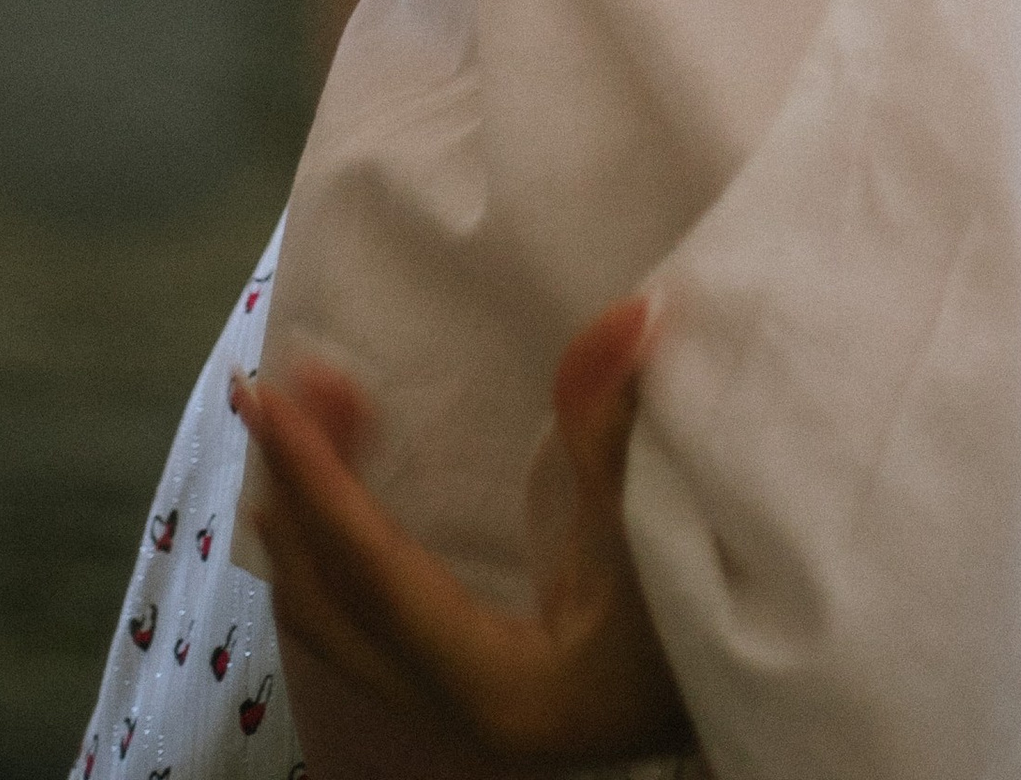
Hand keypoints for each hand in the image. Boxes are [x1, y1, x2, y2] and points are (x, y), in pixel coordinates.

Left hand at [235, 300, 688, 769]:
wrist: (753, 702)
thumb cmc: (710, 633)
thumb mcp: (665, 535)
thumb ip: (625, 429)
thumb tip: (629, 311)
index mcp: (492, 688)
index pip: (374, 572)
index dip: (317, 480)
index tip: (266, 394)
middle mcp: (451, 708)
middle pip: (333, 598)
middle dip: (296, 486)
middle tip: (281, 380)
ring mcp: (450, 705)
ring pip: (335, 615)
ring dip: (308, 513)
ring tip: (300, 413)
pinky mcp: (462, 681)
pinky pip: (360, 615)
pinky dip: (333, 543)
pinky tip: (335, 484)